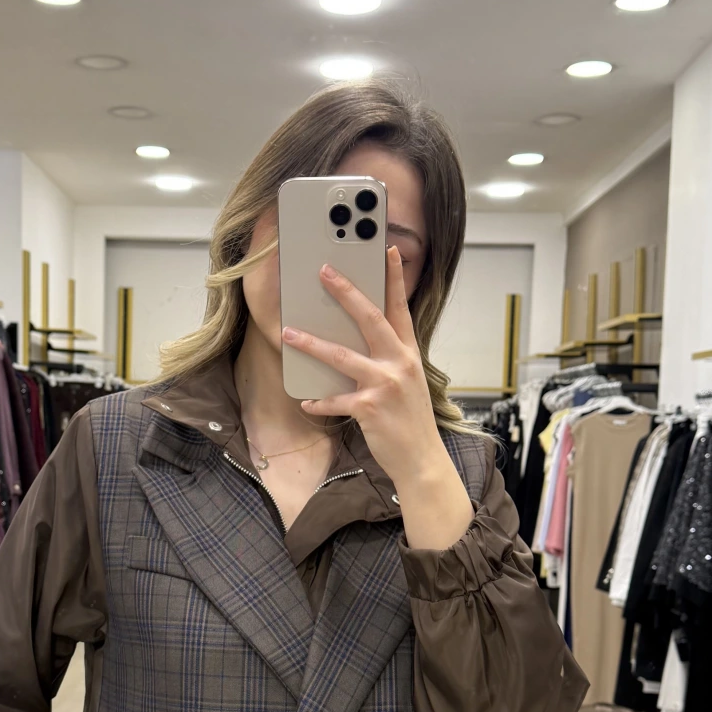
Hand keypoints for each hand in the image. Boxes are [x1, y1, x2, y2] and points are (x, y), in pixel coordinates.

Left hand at [282, 248, 473, 549]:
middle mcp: (399, 363)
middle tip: (324, 272)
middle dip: (346, 293)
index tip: (386, 250)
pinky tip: (307, 402)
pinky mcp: (369, 407)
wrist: (422, 460)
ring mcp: (385, 384)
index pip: (400, 308)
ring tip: (289, 332)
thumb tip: (356, 344)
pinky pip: (335, 399)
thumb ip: (388, 360)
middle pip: (370, 318)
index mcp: (409, 353)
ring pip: (342, 355)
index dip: (394, 278)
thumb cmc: (411, 421)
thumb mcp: (408, 383)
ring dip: (312, 343)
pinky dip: (320, 401)